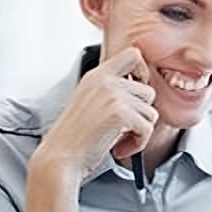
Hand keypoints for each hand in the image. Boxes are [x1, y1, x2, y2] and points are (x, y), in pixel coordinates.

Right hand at [33, 47, 156, 179]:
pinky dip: (139, 143)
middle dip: (141, 114)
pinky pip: (147, 128)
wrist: (60, 157)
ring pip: (151, 112)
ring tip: (119, 139)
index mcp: (97, 75)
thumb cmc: (77, 136)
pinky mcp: (120, 113)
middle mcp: (105, 81)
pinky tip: (120, 148)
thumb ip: (113, 89)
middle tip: (123, 128)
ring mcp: (113, 95)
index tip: (136, 93)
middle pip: (149, 91)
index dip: (143, 72)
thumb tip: (145, 88)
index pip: (133, 54)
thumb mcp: (92, 101)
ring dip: (140, 131)